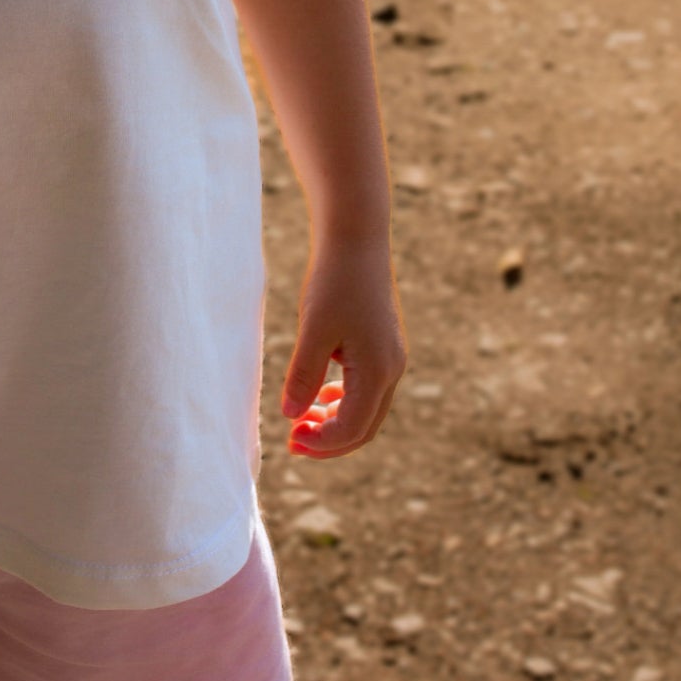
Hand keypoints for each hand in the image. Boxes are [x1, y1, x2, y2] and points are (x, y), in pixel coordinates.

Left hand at [280, 238, 407, 457]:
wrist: (356, 238)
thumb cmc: (334, 280)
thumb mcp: (313, 330)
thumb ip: (303, 376)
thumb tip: (290, 416)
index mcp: (378, 370)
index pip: (351, 428)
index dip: (320, 443)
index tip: (289, 439)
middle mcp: (392, 368)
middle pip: (364, 427)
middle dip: (329, 440)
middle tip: (292, 441)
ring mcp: (391, 356)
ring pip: (367, 409)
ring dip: (335, 421)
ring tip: (301, 418)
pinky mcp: (383, 345)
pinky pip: (367, 388)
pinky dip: (343, 399)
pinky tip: (320, 393)